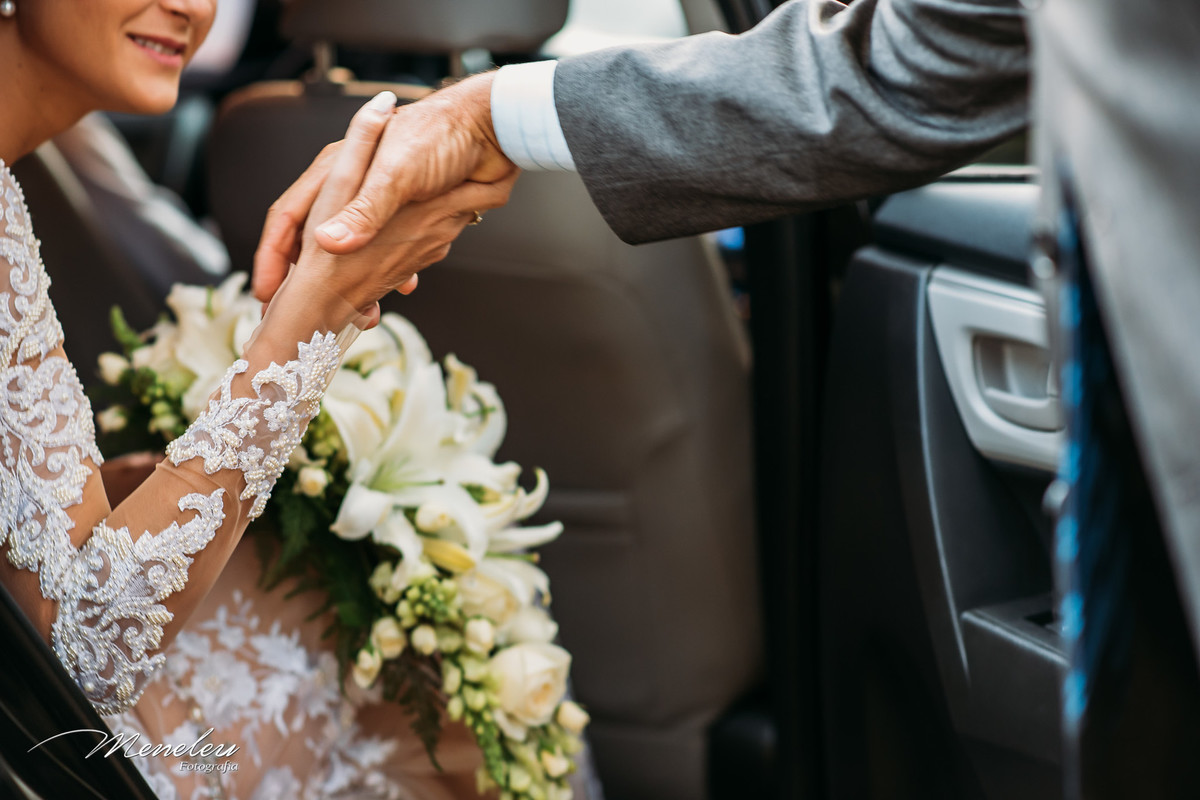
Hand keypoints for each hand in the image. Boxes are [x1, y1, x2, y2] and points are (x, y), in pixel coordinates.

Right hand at [252, 73, 516, 303]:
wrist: (489, 133)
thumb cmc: (440, 139)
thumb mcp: (397, 175)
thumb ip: (364, 210)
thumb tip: (328, 245)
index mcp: (336, 171)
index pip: (287, 217)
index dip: (273, 255)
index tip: (264, 291)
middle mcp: (351, 186)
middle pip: (311, 237)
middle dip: (301, 278)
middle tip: (288, 312)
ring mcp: (378, 203)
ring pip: (347, 248)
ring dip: (344, 283)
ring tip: (344, 314)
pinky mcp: (405, 215)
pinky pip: (383, 251)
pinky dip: (385, 274)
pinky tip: (394, 294)